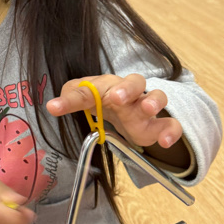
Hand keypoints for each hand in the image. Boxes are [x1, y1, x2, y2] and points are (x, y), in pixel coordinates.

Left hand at [46, 73, 182, 150]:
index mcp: (107, 84)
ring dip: (153, 102)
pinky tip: (165, 142)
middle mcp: (130, 92)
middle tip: (117, 98)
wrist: (125, 107)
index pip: (91, 87)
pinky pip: (171, 124)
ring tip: (148, 110)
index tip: (59, 107)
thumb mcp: (82, 97)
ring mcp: (146, 107)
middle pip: (135, 81)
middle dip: (127, 88)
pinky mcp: (157, 125)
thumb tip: (52, 105)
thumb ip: (69, 99)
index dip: (75, 96)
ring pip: (157, 97)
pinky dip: (171, 132)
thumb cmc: (102, 98)